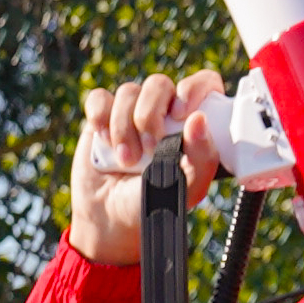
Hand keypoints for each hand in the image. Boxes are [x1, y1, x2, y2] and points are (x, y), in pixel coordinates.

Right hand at [64, 68, 242, 265]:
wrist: (111, 219)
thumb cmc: (156, 203)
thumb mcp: (187, 188)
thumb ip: (202, 157)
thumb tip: (199, 119)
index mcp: (192, 123)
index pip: (203, 83)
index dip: (194, 88)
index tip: (182, 113)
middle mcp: (163, 111)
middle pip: (159, 84)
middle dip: (151, 115)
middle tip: (150, 147)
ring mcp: (130, 112)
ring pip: (128, 92)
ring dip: (124, 126)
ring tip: (127, 160)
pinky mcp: (101, 116)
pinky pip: (99, 98)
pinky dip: (100, 117)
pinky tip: (104, 142)